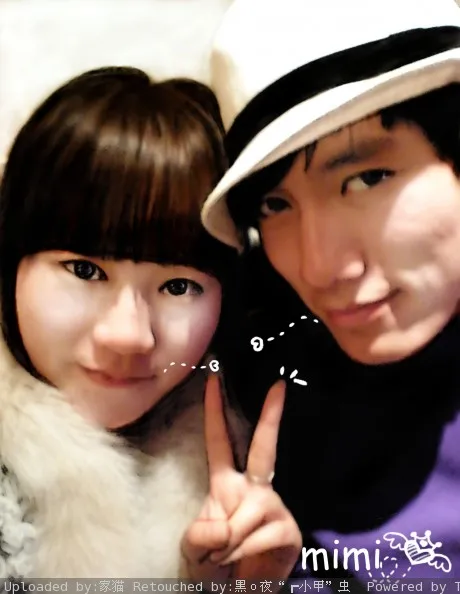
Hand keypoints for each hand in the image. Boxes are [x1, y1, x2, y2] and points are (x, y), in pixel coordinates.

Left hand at [181, 375, 301, 581]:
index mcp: (227, 483)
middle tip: (279, 385)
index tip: (213, 378)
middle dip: (271, 415)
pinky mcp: (288, 528)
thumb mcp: (194, 548)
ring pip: (243, 517)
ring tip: (225, 559)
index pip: (219, 441)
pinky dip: (241, 555)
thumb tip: (225, 527)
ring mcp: (273, 506)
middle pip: (262, 447)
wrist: (239, 590)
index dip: (214, 410)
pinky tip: (245, 562)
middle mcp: (254, 488)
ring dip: (226, 545)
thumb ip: (200, 535)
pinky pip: (256, 537)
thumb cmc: (214, 564)